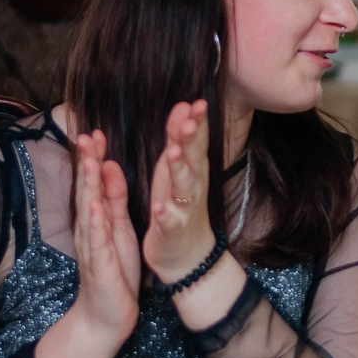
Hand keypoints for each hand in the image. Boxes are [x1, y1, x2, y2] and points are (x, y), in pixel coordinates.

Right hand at [61, 128, 141, 352]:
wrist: (105, 316)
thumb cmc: (114, 271)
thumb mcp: (118, 228)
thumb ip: (114, 198)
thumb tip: (108, 165)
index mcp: (96, 219)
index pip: (93, 182)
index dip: (94, 157)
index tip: (96, 130)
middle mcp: (89, 229)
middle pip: (86, 190)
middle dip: (87, 162)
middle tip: (87, 134)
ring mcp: (92, 247)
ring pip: (89, 211)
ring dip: (89, 186)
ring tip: (91, 161)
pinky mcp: (100, 265)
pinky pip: (97, 241)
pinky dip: (96, 222)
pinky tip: (96, 206)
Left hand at [143, 98, 219, 281]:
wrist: (188, 253)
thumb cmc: (180, 203)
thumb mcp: (178, 166)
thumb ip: (180, 137)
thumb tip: (184, 105)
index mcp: (191, 168)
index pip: (196, 141)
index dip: (197, 123)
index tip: (198, 103)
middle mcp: (192, 185)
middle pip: (193, 159)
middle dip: (190, 141)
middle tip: (188, 123)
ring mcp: (184, 208)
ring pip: (183, 187)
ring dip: (179, 170)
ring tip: (172, 154)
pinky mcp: (172, 230)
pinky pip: (170, 221)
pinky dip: (166, 215)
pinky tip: (160, 208)